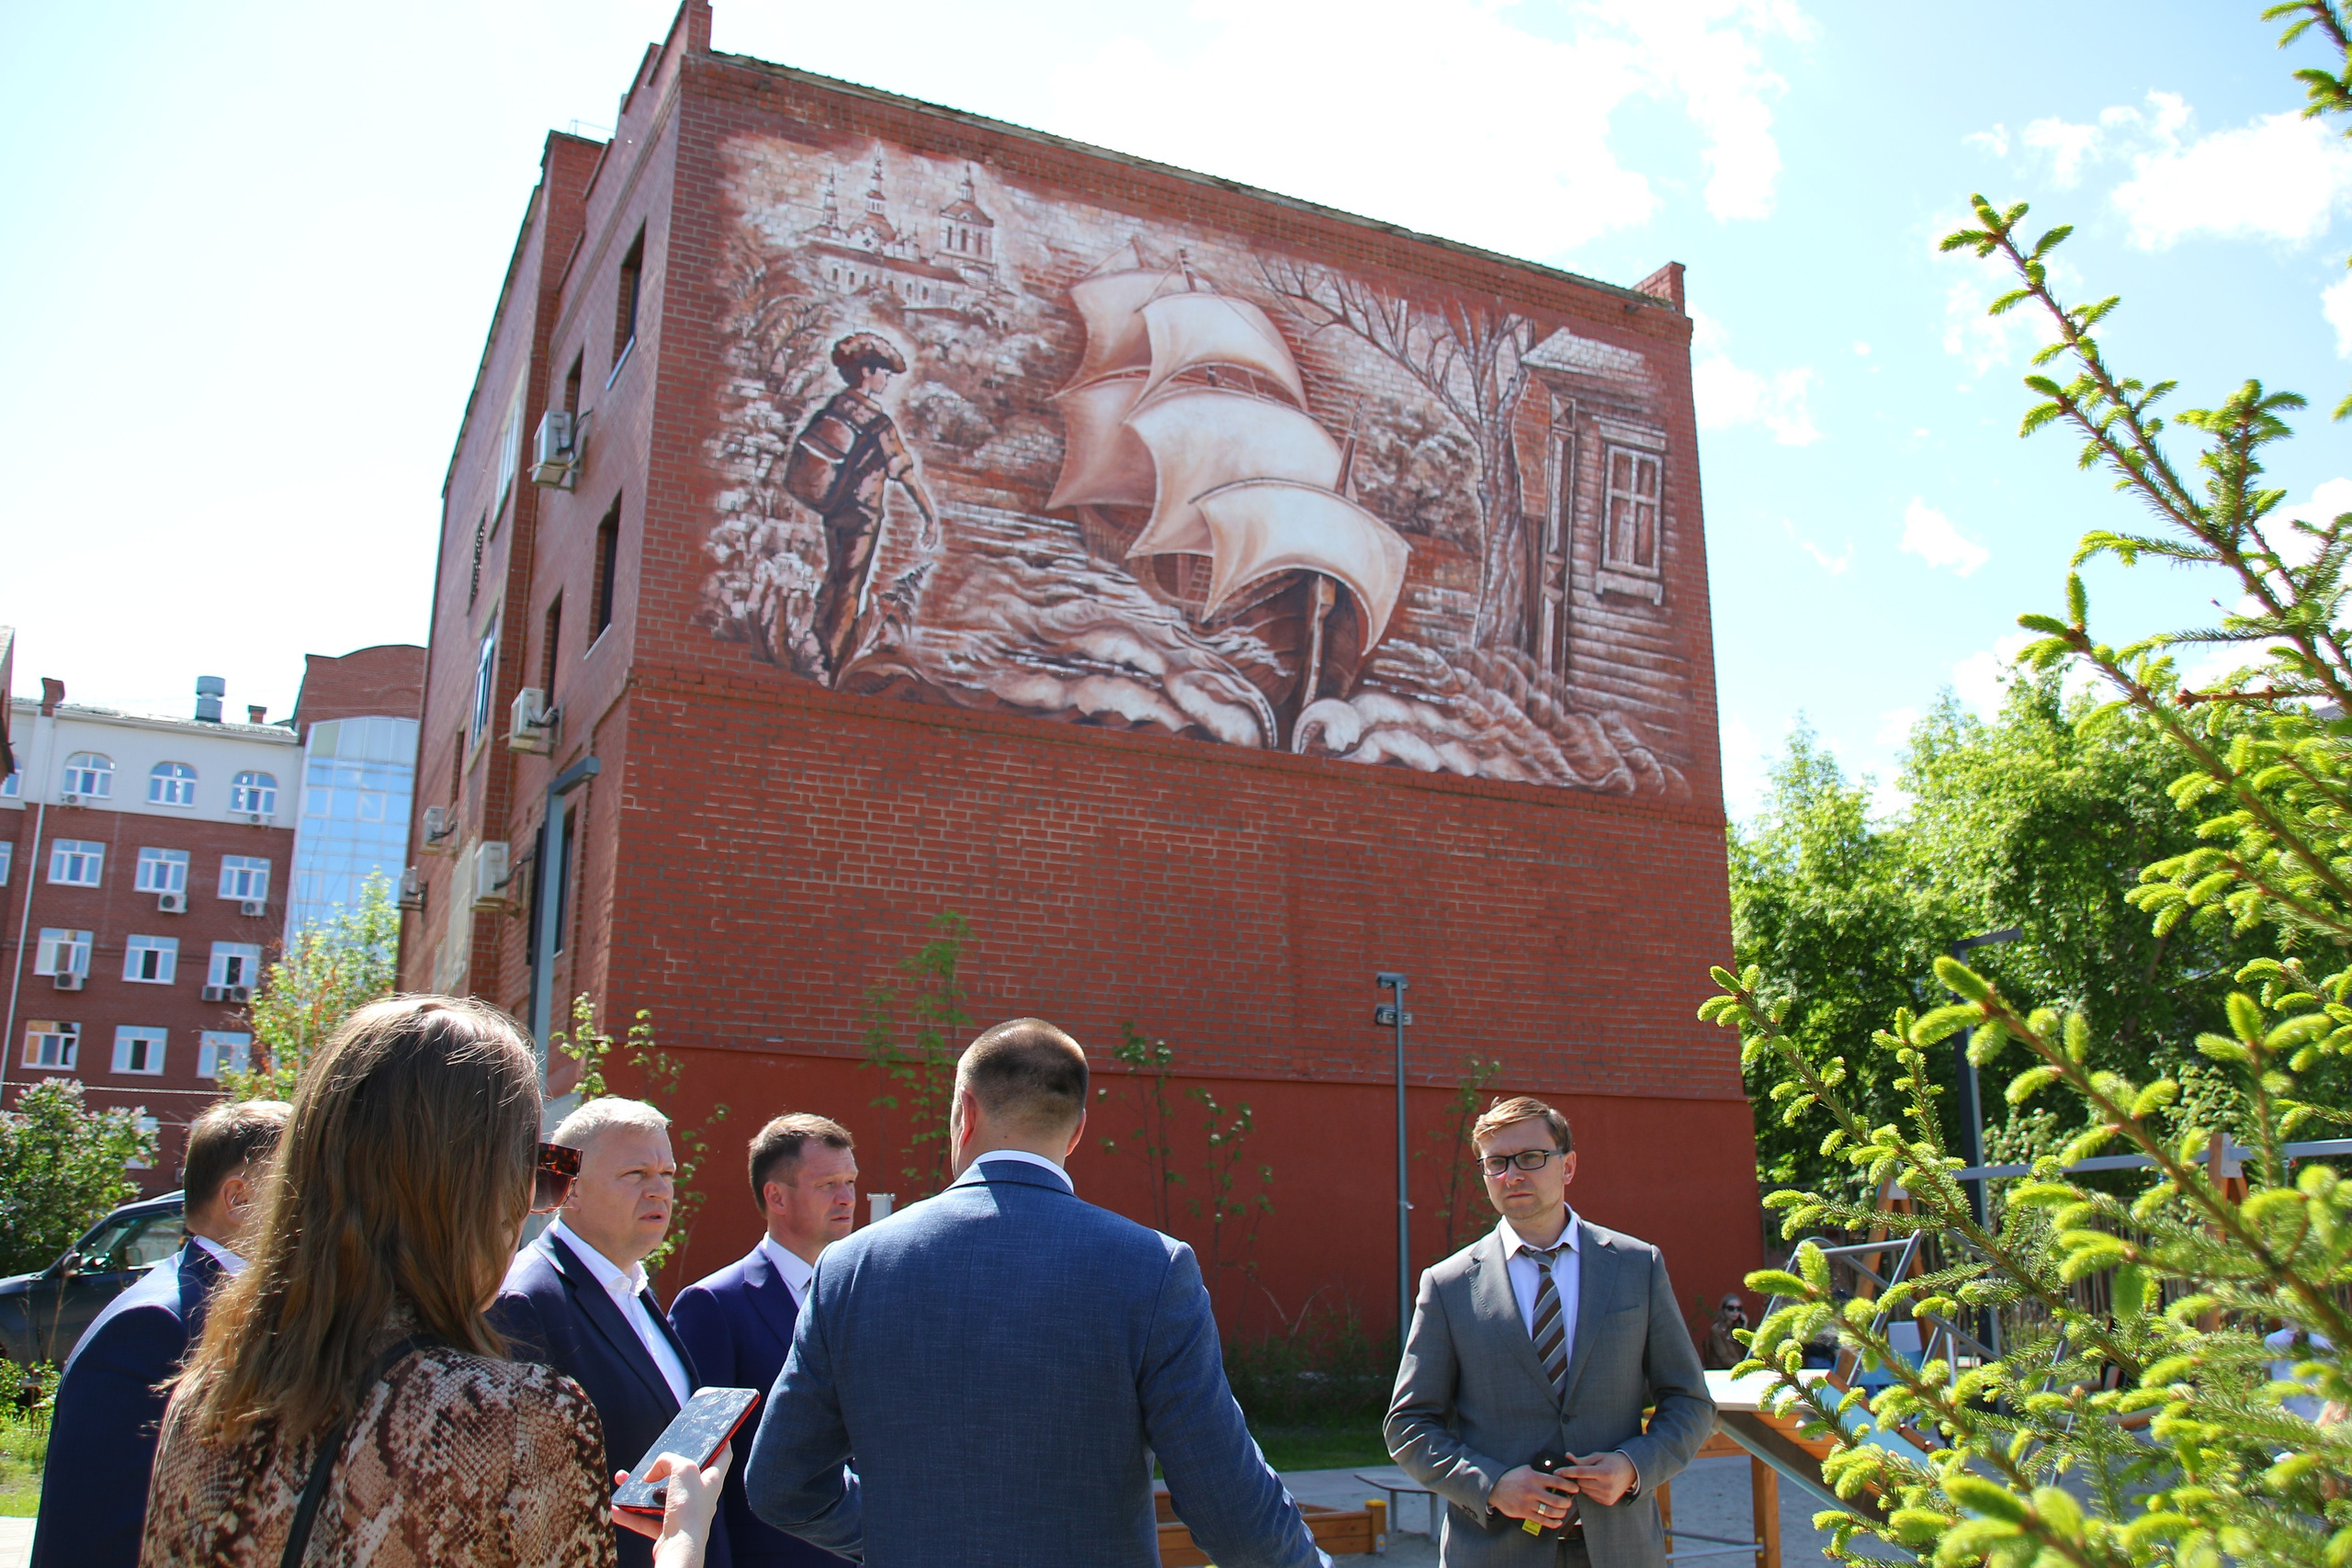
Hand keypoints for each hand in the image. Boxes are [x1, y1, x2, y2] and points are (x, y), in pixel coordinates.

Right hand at [612, 1445, 733, 1565]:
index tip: (714, 1432)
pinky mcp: (668, 1531)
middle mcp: (700, 1497)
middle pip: (682, 1475)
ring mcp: (683, 1515)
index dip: (720, 1441)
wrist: (679, 1549)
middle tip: (651, 1460)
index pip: (722, 1455)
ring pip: (659, 1497)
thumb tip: (652, 1473)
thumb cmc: (689, 1509)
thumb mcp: (683, 1469)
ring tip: (623, 1479)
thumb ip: (669, 1460)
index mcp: (712, 1480)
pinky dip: (631, 1514)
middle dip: (663, 1467)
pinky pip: (646, 1520)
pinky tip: (617, 1509)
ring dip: (639, 1490)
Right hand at [1489, 1463, 1580, 1523]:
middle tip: (1569, 1502)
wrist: (1495, 1487)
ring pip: (1551, 1512)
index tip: (1575, 1488)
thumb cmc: (1513, 1477)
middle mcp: (1532, 1491)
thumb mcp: (1526, 1469)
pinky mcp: (1524, 1513)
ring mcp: (1528, 1503)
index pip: (1557, 1482)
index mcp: (1535, 1478)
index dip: (1569, 1486)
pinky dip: (1552, 1523)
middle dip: (1567, 1503)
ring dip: (1561, 1513)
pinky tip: (1557, 1522)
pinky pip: (1542, 1521)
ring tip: (1564, 1511)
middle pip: (1557, 1500)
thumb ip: (1540, 1471)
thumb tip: (1556, 1472)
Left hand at [1558, 1451, 1636, 1506]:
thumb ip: (1582, 1459)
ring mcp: (1607, 1495)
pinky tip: (1597, 1484)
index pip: (1580, 1472)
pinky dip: (1590, 1490)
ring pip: (1584, 1490)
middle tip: (1582, 1471)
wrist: (1631, 1471)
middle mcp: (1606, 1485)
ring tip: (1592, 1477)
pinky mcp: (1608, 1501)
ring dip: (1583, 1484)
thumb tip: (1567, 1456)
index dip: (1567, 1472)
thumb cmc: (1613, 1461)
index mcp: (1604, 1472)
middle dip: (1577, 1477)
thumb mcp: (1598, 1456)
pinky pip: (1591, 1496)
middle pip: (1580, 1482)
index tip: (1557, 1472)